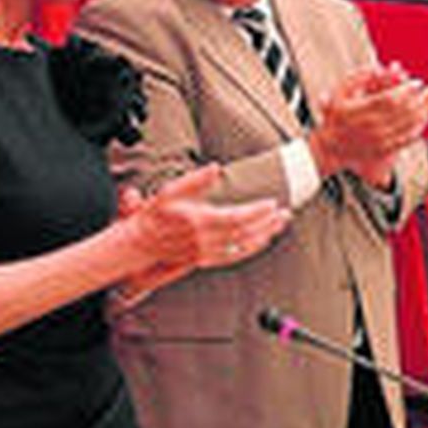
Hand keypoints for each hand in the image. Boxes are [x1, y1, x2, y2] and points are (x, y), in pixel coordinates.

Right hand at [120, 164, 290, 276]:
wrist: (142, 243)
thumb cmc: (155, 216)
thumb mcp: (171, 191)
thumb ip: (195, 180)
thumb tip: (215, 167)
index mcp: (200, 221)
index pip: (237, 217)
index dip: (258, 211)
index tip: (272, 203)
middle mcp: (206, 239)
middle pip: (246, 232)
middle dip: (269, 223)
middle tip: (285, 213)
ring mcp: (207, 252)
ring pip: (244, 246)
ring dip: (265, 235)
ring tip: (280, 225)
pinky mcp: (207, 260)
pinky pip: (235, 256)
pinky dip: (252, 249)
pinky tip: (262, 242)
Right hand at [310, 63, 427, 182]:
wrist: (333, 148)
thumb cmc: (338, 116)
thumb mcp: (340, 91)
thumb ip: (359, 76)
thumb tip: (379, 67)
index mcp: (358, 111)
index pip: (387, 99)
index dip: (405, 90)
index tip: (417, 82)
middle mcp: (370, 127)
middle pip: (404, 111)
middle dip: (422, 98)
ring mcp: (380, 140)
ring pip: (409, 124)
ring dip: (425, 109)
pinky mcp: (387, 149)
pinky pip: (409, 137)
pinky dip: (420, 125)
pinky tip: (427, 114)